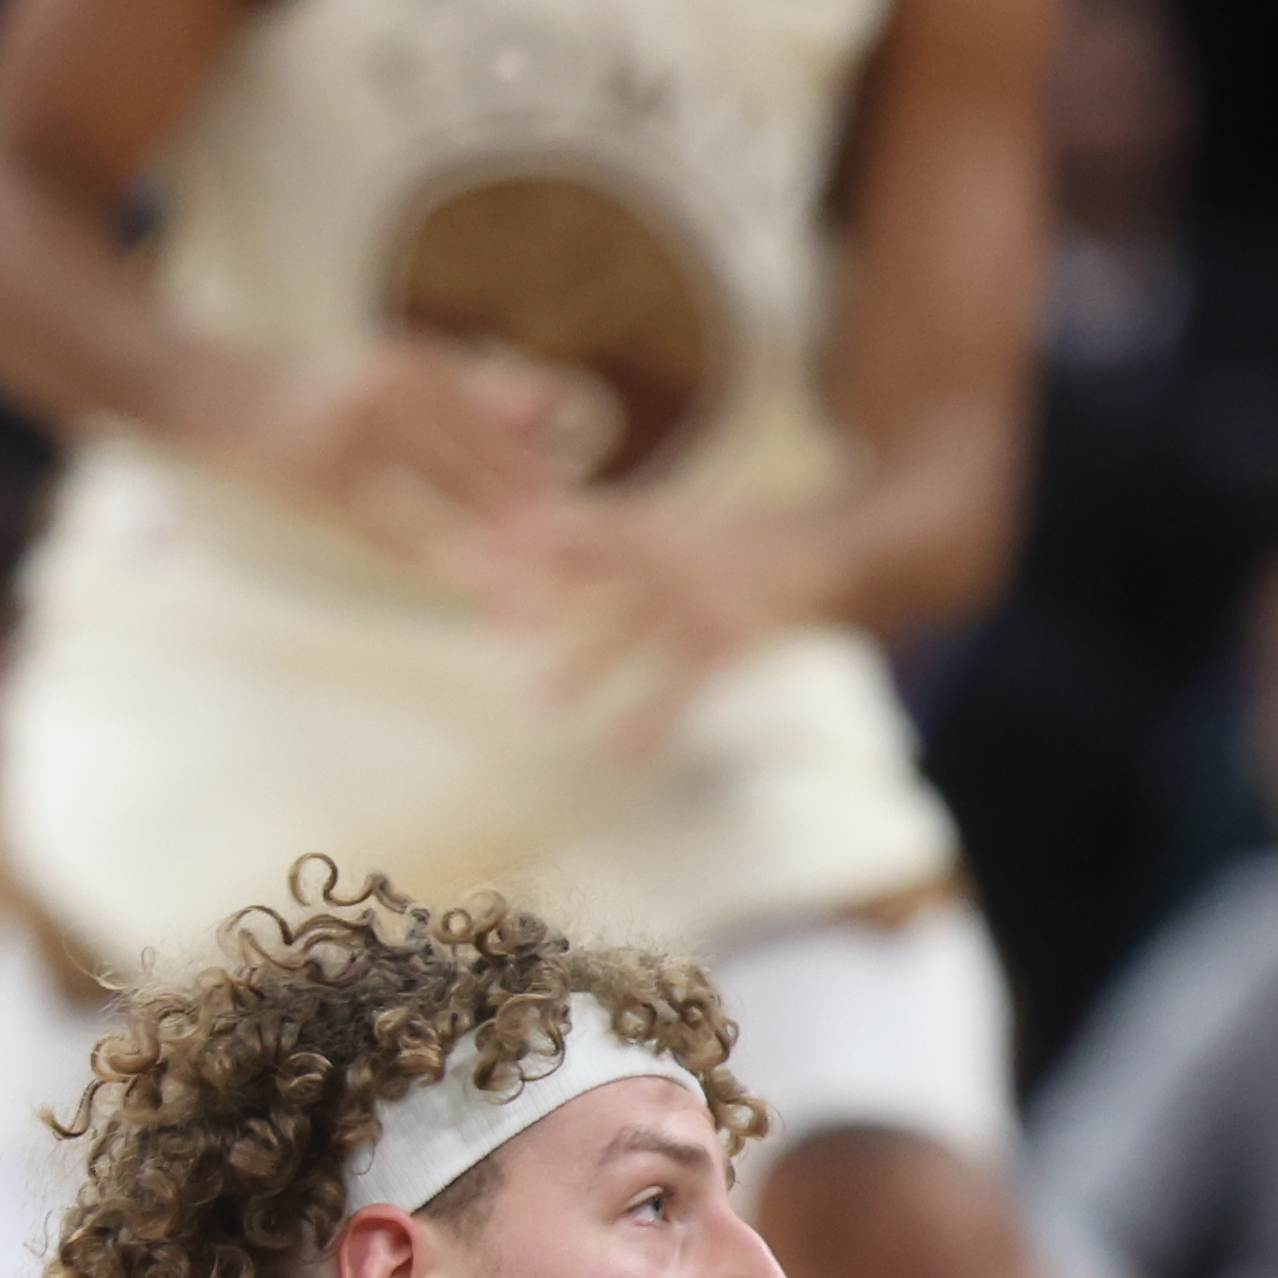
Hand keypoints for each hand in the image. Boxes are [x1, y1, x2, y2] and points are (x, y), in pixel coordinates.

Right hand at [194, 337, 576, 569]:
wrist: (209, 393)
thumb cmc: (310, 395)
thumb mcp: (391, 380)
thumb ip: (468, 392)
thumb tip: (552, 407)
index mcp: (416, 365)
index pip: (500, 432)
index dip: (546, 483)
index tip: (593, 531)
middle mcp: (394, 389)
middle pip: (485, 469)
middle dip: (536, 529)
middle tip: (584, 580)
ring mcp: (358, 432)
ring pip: (447, 505)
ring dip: (497, 558)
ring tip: (541, 601)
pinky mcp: (323, 477)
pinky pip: (393, 527)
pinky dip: (438, 559)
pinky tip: (476, 589)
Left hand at [450, 489, 839, 752]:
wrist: (820, 552)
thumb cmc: (713, 551)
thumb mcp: (651, 529)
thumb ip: (582, 540)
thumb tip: (490, 549)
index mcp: (641, 524)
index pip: (569, 527)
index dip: (517, 543)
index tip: (457, 560)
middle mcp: (667, 555)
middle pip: (593, 571)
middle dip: (537, 594)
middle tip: (483, 619)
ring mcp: (700, 600)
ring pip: (633, 628)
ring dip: (586, 661)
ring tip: (536, 701)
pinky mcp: (732, 641)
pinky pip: (686, 686)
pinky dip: (654, 718)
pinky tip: (622, 753)